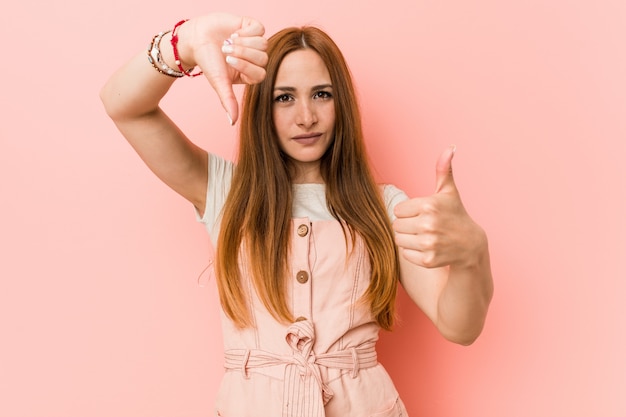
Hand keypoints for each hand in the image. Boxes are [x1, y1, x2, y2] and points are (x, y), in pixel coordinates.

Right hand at [178, 13, 267, 123]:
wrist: (196, 38)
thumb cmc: (208, 61)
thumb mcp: (218, 83)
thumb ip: (228, 101)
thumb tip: (232, 122)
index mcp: (250, 74)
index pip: (261, 74)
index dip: (246, 66)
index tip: (228, 61)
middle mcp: (254, 60)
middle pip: (263, 58)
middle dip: (242, 53)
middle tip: (225, 50)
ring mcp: (254, 43)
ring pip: (263, 44)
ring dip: (242, 42)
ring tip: (228, 41)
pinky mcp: (252, 27)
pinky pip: (259, 29)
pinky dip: (245, 31)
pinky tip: (233, 33)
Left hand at [393, 146, 486, 268]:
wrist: (471, 246)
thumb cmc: (456, 215)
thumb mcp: (449, 192)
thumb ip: (443, 170)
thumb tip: (450, 148)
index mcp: (429, 205)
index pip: (397, 210)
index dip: (408, 212)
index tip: (421, 214)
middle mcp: (429, 224)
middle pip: (396, 225)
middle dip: (407, 226)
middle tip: (423, 227)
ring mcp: (429, 243)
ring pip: (399, 240)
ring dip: (408, 240)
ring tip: (424, 237)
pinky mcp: (428, 259)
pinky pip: (405, 254)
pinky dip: (413, 253)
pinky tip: (427, 248)